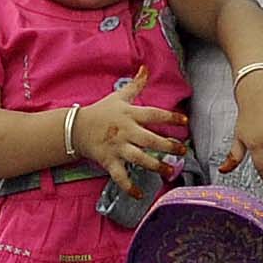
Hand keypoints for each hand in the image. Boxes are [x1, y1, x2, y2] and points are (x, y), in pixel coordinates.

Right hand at [76, 68, 189, 196]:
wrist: (76, 128)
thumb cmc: (102, 111)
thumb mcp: (119, 96)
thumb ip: (136, 84)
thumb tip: (146, 67)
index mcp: (130, 115)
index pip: (154, 114)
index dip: (170, 117)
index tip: (185, 121)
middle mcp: (125, 131)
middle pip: (149, 139)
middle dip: (168, 145)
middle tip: (183, 151)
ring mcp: (117, 147)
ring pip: (139, 158)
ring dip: (155, 166)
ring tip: (170, 172)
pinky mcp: (109, 161)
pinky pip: (120, 176)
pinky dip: (129, 187)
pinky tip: (140, 195)